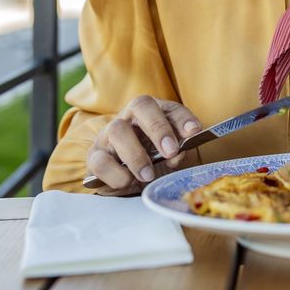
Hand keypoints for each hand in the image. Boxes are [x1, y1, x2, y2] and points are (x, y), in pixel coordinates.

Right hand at [86, 95, 202, 194]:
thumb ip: (178, 155)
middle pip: (140, 106)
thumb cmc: (154, 165)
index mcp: (153, 114)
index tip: (194, 131)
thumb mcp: (172, 160)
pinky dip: (116, 173)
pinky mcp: (94, 157)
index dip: (182, 117)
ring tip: (148, 175)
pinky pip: (101, 160)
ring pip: (117, 130)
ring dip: (136, 154)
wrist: (127, 184)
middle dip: (158, 128)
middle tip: (171, 151)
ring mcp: (108, 135)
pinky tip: (128, 182)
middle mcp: (130, 117)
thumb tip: (178, 153)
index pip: (169, 107)